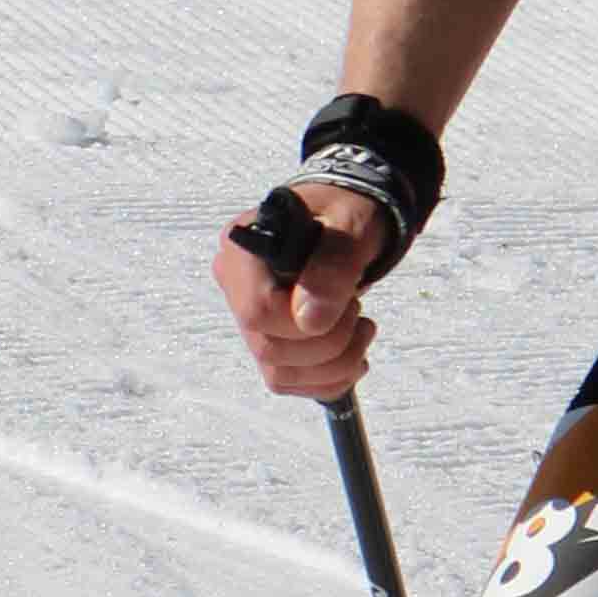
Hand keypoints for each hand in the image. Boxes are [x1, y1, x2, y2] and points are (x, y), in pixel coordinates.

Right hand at [217, 182, 393, 403]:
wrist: (346, 224)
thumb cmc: (344, 214)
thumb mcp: (348, 227)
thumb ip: (331, 267)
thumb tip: (310, 321)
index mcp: (243, 251)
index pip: (257, 311)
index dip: (305, 322)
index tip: (347, 301)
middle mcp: (235, 287)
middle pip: (269, 348)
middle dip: (329, 343)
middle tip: (357, 309)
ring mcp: (249, 320)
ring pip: (279, 373)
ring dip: (334, 364)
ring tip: (362, 328)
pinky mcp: (269, 343)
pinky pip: (290, 382)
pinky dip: (329, 379)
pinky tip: (354, 354)